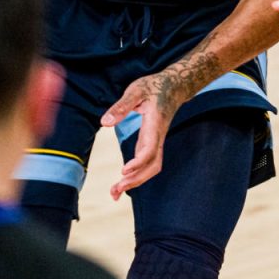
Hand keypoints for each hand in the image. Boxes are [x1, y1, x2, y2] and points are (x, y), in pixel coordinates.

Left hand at [100, 74, 174, 198]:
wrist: (174, 86)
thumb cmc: (153, 86)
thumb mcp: (136, 90)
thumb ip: (121, 106)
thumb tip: (105, 123)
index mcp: (155, 124)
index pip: (150, 149)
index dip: (138, 162)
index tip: (123, 171)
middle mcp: (158, 136)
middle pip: (152, 165)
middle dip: (135, 180)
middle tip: (114, 191)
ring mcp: (157, 141)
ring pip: (152, 167)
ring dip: (136, 182)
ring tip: (115, 192)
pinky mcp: (152, 142)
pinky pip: (148, 163)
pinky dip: (137, 174)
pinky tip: (123, 180)